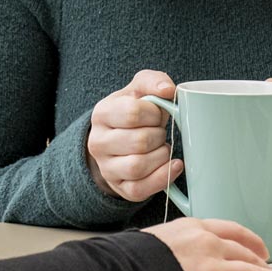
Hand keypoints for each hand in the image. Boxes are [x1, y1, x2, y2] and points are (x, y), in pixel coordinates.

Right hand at [86, 70, 180, 201]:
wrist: (119, 140)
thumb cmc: (134, 112)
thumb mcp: (139, 90)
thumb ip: (153, 81)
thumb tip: (169, 90)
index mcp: (102, 114)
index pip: (132, 113)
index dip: (154, 113)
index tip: (157, 114)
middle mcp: (98, 142)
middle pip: (138, 142)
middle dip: (159, 136)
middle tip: (160, 132)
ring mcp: (106, 168)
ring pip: (138, 167)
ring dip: (161, 156)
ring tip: (163, 148)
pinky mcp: (120, 188)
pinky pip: (140, 189)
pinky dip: (163, 178)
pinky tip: (174, 166)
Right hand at [141, 218, 271, 270]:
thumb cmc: (130, 259)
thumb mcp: (157, 237)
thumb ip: (178, 243)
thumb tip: (177, 252)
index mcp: (193, 226)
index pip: (231, 229)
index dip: (251, 240)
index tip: (260, 248)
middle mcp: (208, 241)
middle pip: (245, 252)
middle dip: (263, 264)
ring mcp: (214, 263)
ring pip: (254, 269)